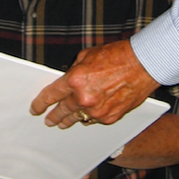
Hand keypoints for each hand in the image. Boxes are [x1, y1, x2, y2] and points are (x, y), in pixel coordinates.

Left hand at [30, 39, 159, 127]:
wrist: (143, 64)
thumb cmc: (118, 56)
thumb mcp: (88, 55)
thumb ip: (75, 70)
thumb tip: (68, 81)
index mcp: (75, 80)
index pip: (51, 95)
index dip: (40, 103)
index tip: (35, 108)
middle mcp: (84, 98)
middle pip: (62, 111)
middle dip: (54, 116)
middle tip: (48, 120)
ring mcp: (97, 110)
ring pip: (77, 119)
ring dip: (69, 120)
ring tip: (63, 123)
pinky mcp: (110, 117)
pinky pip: (94, 120)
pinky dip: (90, 117)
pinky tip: (86, 117)